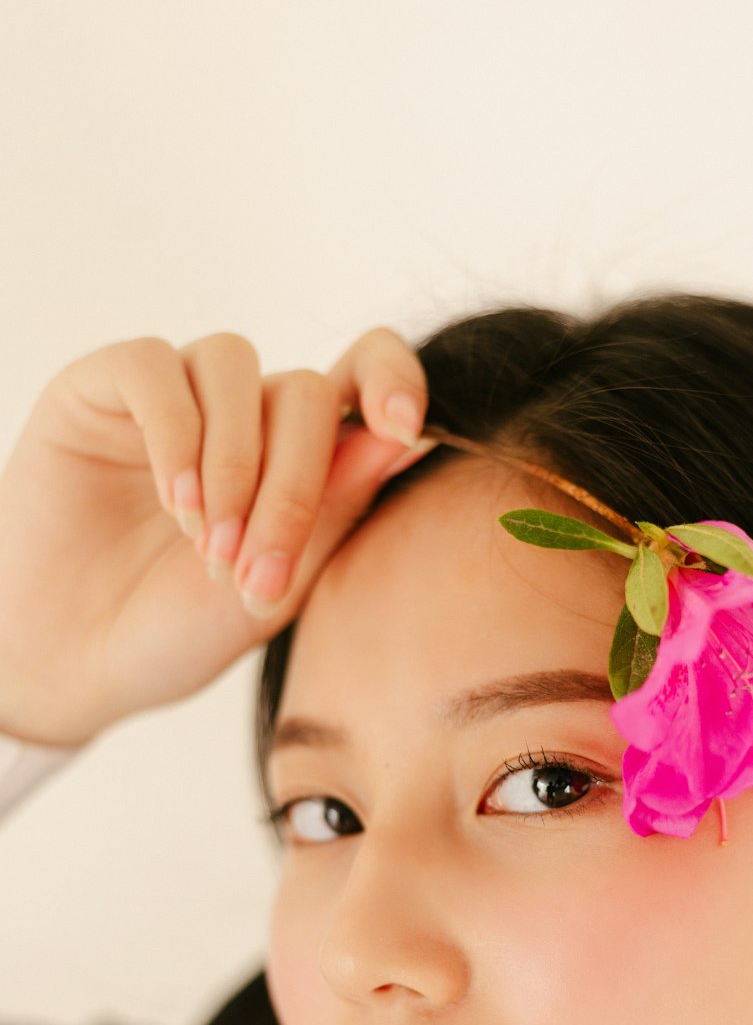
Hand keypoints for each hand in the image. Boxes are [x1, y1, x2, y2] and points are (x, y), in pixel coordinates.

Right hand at [0, 327, 429, 746]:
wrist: (74, 662)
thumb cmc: (178, 631)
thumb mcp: (274, 587)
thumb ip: (334, 511)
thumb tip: (403, 439)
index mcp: (299, 454)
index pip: (362, 376)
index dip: (393, 379)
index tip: (405, 428)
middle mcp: (241, 412)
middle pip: (302, 389)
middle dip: (292, 484)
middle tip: (255, 568)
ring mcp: (174, 394)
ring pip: (233, 362)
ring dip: (233, 463)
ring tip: (207, 546)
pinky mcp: (102, 388)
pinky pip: (154, 368)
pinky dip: (176, 436)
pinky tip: (175, 505)